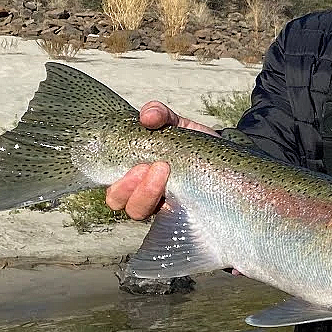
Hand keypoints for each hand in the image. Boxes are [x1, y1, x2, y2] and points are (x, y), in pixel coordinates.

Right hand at [104, 101, 218, 219]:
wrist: (221, 155)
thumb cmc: (190, 141)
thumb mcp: (174, 123)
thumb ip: (159, 114)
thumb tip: (146, 116)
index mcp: (131, 172)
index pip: (110, 183)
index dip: (115, 180)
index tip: (135, 164)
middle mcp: (140, 192)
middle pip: (117, 201)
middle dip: (128, 186)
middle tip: (151, 166)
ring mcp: (158, 204)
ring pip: (137, 211)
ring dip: (146, 193)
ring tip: (164, 169)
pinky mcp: (179, 212)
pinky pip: (165, 217)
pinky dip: (167, 202)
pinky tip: (181, 188)